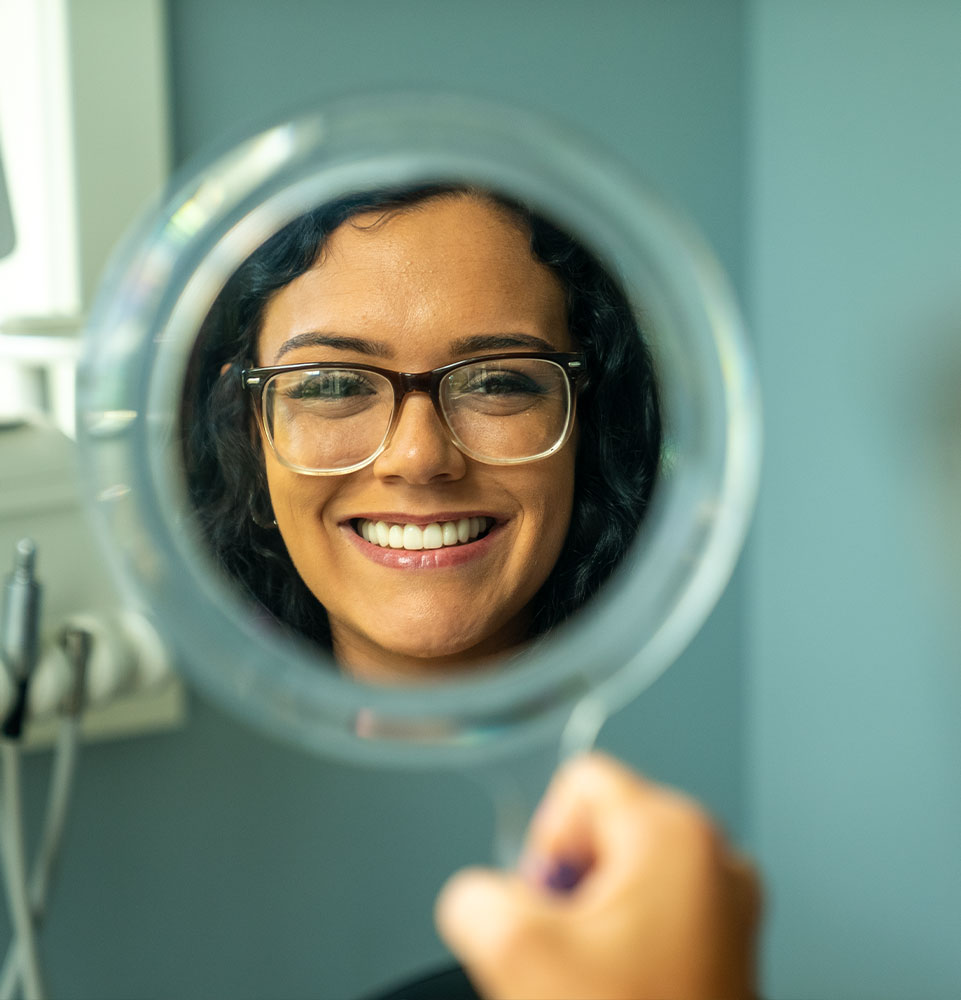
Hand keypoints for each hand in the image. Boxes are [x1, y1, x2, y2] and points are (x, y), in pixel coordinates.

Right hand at [435, 752, 760, 999]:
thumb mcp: (517, 957)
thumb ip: (473, 898)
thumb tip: (478, 900)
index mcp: (673, 832)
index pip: (580, 783)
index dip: (546, 841)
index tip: (553, 901)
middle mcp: (711, 855)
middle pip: (601, 830)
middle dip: (569, 889)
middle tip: (573, 952)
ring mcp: (725, 903)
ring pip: (623, 877)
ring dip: (594, 922)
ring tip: (599, 979)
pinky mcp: (725, 945)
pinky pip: (652, 914)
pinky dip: (625, 945)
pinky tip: (620, 990)